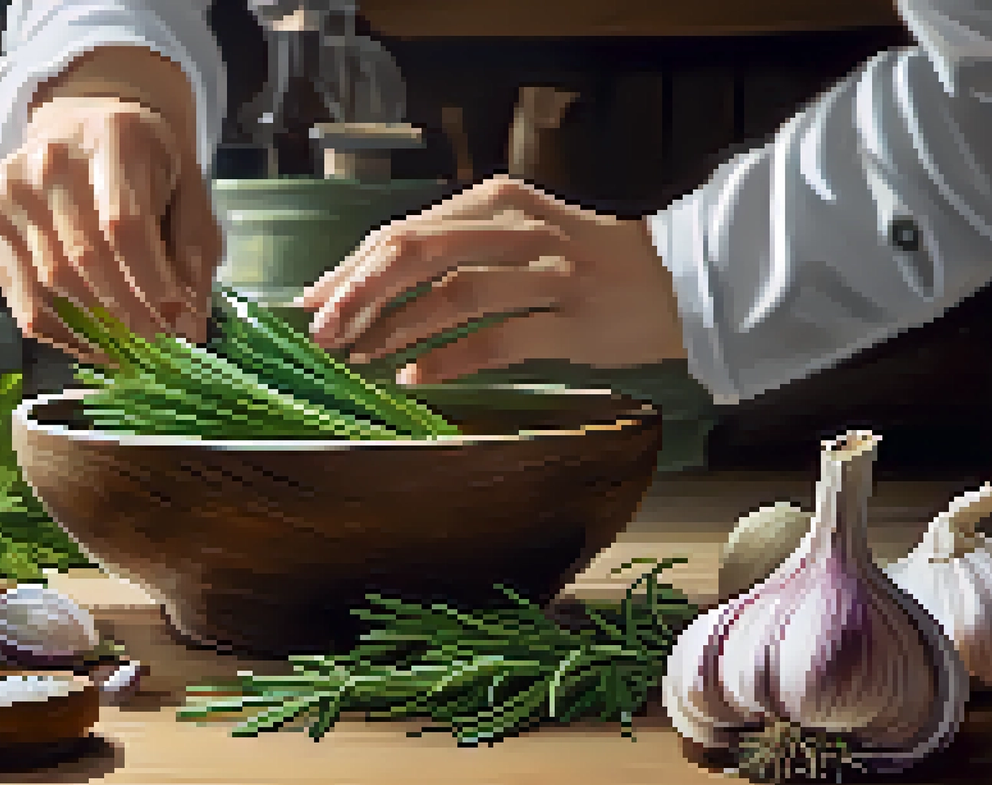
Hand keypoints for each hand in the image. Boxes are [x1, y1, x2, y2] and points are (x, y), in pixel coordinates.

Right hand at [0, 95, 220, 360]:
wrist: (84, 126)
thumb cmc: (144, 164)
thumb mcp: (187, 190)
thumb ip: (195, 249)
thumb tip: (191, 323)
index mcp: (111, 139)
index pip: (123, 225)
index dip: (151, 284)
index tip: (179, 322)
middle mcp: (51, 159)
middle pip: (85, 258)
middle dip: (128, 315)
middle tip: (157, 345)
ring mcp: (11, 189)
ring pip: (51, 284)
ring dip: (96, 331)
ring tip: (129, 351)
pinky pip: (22, 297)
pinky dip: (61, 334)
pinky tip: (92, 345)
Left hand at [296, 176, 686, 384]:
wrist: (679, 278)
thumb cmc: (582, 260)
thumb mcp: (516, 233)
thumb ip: (455, 248)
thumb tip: (372, 284)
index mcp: (497, 201)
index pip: (405, 230)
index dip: (351, 267)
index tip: (312, 300)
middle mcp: (519, 228)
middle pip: (419, 253)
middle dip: (360, 294)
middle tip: (322, 330)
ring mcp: (549, 273)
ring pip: (453, 294)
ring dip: (396, 328)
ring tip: (357, 354)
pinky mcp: (574, 319)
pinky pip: (499, 339)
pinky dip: (449, 359)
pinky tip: (413, 376)